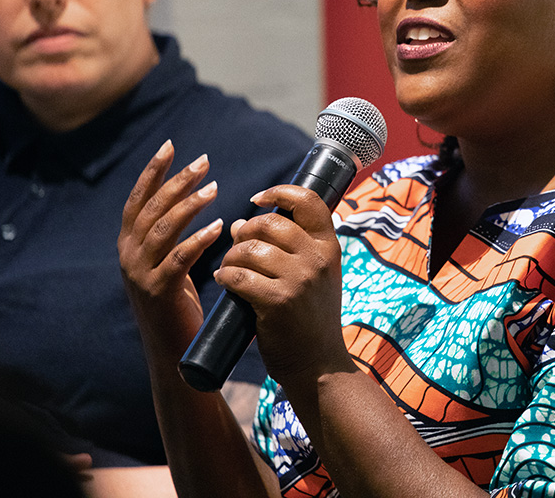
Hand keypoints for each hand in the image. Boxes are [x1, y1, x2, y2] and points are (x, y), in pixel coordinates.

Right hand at [119, 140, 223, 358]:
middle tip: (203, 161)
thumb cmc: (178, 307)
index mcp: (130, 246)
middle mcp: (129, 256)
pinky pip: (179, 259)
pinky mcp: (158, 292)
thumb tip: (197, 197)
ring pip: (162, 228)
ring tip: (214, 187)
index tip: (171, 145)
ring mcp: (140, 274)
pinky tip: (219, 227)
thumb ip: (173, 236)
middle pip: (151, 208)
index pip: (138, 199)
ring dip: (189, 204)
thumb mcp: (170, 265)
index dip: (153, 171)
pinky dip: (198, 240)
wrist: (172, 355)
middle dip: (176, 181)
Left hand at [216, 185, 351, 381]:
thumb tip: (239, 222)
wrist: (318, 364)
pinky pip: (239, 276)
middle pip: (269, 222)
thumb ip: (285, 247)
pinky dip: (226, 276)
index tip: (258, 199)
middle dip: (244, 231)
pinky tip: (225, 282)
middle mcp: (317, 259)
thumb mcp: (312, 276)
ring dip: (231, 256)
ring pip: (249, 248)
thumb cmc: (309, 318)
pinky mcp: (277, 301)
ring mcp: (299, 280)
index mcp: (329, 247)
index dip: (279, 191)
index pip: (309, 200)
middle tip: (237, 248)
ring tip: (229, 268)